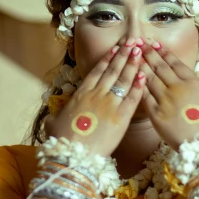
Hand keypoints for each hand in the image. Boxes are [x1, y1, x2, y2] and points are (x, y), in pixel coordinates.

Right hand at [44, 42, 145, 156]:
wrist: (74, 156)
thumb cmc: (62, 142)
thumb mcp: (53, 124)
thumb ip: (56, 115)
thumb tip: (54, 115)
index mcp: (80, 94)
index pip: (97, 71)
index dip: (107, 59)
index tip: (115, 49)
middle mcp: (96, 95)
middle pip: (113, 71)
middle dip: (123, 55)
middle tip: (132, 42)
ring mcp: (110, 105)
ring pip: (124, 80)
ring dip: (133, 64)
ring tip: (140, 51)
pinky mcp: (121, 118)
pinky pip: (133, 98)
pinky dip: (139, 86)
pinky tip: (145, 75)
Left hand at [140, 42, 198, 149]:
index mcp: (194, 84)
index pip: (176, 64)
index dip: (165, 53)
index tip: (157, 44)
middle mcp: (178, 89)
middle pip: (160, 67)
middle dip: (149, 54)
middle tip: (140, 43)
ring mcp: (165, 101)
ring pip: (149, 78)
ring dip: (141, 65)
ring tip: (133, 56)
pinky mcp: (155, 115)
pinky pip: (143, 96)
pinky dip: (137, 85)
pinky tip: (132, 77)